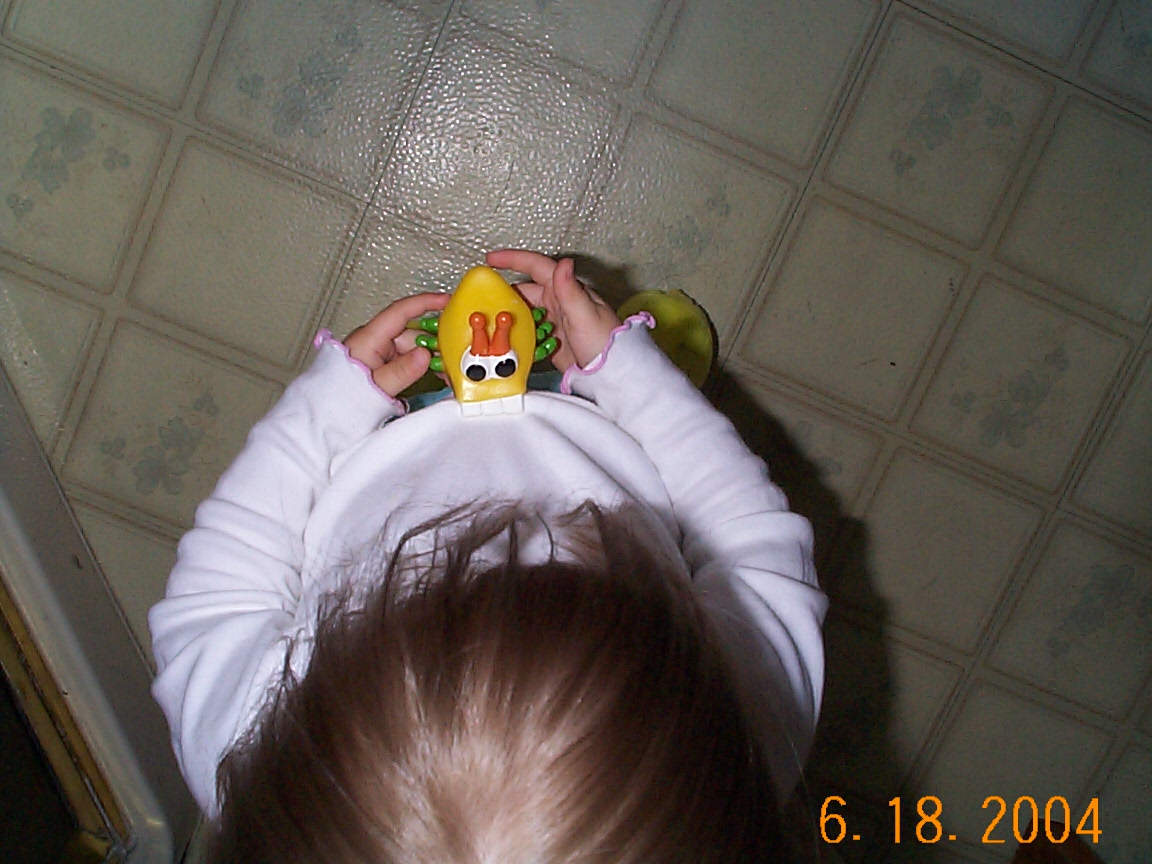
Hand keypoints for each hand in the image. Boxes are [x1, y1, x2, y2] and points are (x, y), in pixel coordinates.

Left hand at [344, 292, 450, 396]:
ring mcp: (378, 352)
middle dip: (434, 341)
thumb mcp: (377, 385)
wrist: (328, 413)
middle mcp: (374, 341)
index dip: (425, 302)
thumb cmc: (343, 395)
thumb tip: (424, 355)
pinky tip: (435, 374)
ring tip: (446, 369)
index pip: (401, 311)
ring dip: (431, 356)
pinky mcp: (382, 364)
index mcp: (369, 338)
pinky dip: (422, 364)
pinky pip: (407, 358)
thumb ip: (402, 371)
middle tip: (455, 351)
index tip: (446, 300)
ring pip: (412, 347)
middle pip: (412, 332)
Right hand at [485, 250, 620, 371]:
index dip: (512, 260)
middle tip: (481, 301)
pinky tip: (504, 340)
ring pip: (523, 313)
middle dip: (503, 293)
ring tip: (488, 322)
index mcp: (566, 290)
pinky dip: (516, 335)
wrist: (612, 374)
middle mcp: (558, 302)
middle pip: (524, 292)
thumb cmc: (605, 343)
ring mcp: (554, 321)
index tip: (490, 259)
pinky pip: (528, 333)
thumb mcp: (585, 314)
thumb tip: (563, 263)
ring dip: (508, 316)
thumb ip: (570, 290)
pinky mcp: (551, 341)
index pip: (536, 267)